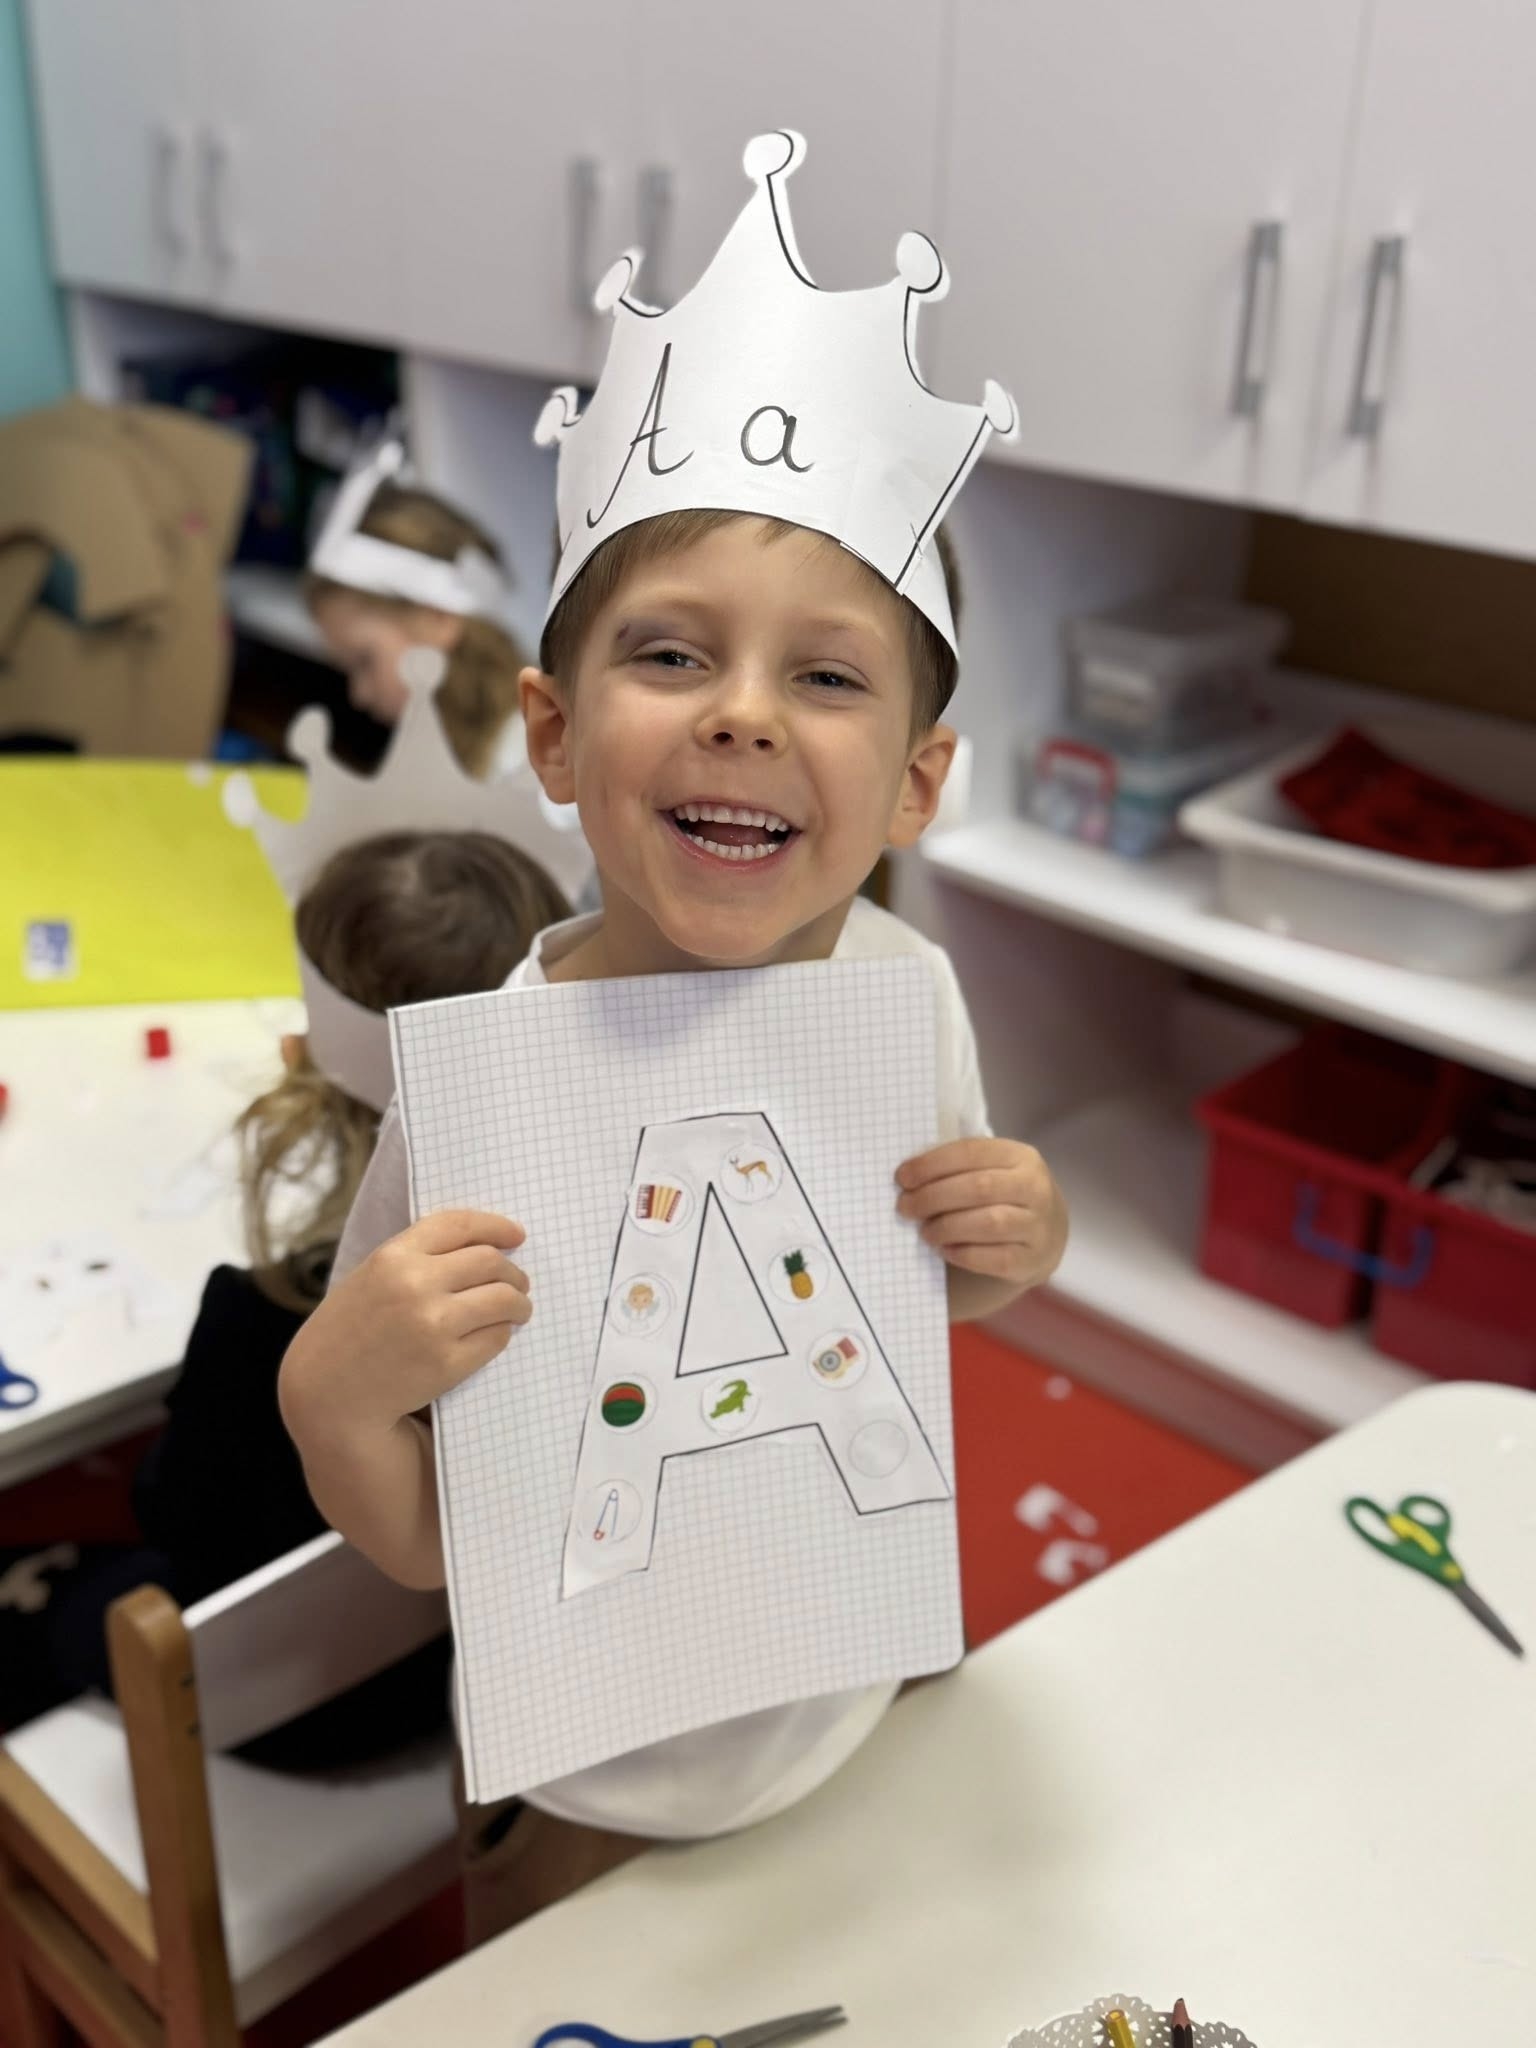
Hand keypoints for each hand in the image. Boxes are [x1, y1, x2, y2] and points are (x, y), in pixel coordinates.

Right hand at [281, 1208, 529, 1438]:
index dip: (495, 1226)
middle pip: (490, 1261)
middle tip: (519, 1283)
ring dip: (519, 1303)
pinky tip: (493, 1334)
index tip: (516, 1235)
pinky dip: (501, 1333)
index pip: (460, 1225)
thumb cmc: (351, 1331)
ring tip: (518, 1309)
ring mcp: (433, 1324)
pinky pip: (496, 1337)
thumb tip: (487, 1248)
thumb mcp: (372, 1277)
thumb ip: (418, 1257)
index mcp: (393, 1256)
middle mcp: (415, 1285)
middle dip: (513, 1272)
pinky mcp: (447, 1363)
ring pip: (503, 1299)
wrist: (327, 1392)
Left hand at [894, 1137, 1066, 1294]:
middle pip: (979, 1187)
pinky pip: (995, 1258)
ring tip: (925, 1232)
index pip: (972, 1152)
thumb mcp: (989, 1170)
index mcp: (1020, 1156)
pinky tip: (945, 1250)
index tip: (902, 1177)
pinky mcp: (1031, 1259)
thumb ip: (955, 1169)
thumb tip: (908, 1178)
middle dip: (933, 1197)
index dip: (932, 1164)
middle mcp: (1035, 1188)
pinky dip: (964, 1254)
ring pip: (989, 1223)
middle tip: (905, 1207)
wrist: (1044, 1232)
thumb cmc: (1002, 1195)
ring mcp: (1038, 1225)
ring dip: (947, 1227)